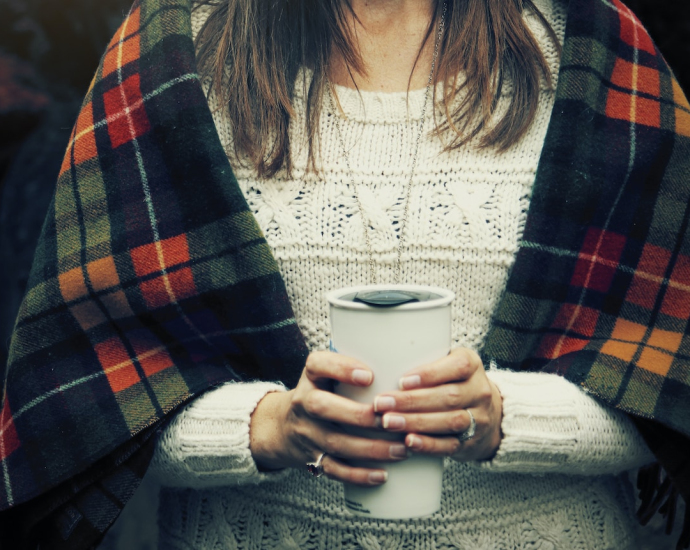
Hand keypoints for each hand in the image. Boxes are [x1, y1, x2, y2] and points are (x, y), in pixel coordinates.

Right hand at [249, 351, 407, 485]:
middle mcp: (304, 402)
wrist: (282, 427)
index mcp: (311, 376)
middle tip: (392, 420)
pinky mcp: (312, 458)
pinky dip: (359, 475)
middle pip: (322, 407)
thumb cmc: (322, 392)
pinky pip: (334, 469)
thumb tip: (405, 357)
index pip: (317, 364)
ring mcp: (307, 432)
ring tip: (402, 449)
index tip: (369, 375)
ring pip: (335, 442)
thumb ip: (354, 365)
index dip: (341, 368)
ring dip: (371, 448)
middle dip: (359, 416)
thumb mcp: (327, 372)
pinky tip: (382, 475)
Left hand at [372, 348, 502, 461]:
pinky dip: (428, 445)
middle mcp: (479, 391)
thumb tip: (386, 366)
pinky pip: (450, 445)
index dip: (429, 374)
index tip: (402, 381)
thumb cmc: (454, 382)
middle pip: (448, 397)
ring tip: (388, 422)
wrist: (488, 414)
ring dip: (415, 422)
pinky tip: (408, 441)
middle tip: (382, 403)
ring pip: (449, 421)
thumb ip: (426, 363)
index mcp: (472, 365)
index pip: (457, 367)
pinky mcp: (471, 442)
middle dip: (411, 401)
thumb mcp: (448, 364)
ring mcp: (478, 419)